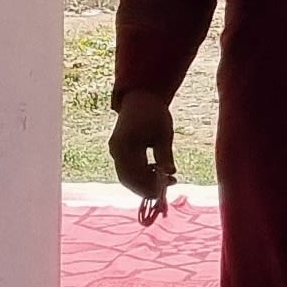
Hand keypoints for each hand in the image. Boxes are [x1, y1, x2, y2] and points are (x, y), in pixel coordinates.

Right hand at [109, 90, 176, 224]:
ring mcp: (115, 151)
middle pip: (128, 179)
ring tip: (166, 178)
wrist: (140, 98)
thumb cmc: (154, 113)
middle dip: (147, 187)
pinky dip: (140, 174)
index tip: (166, 188)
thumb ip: (165, 155)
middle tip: (168, 186)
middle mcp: (116, 151)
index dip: (149, 186)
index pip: (134, 175)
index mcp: (125, 146)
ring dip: (144, 182)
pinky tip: (156, 171)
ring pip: (127, 177)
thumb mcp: (164, 134)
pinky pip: (127, 169)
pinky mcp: (118, 151)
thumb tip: (170, 173)